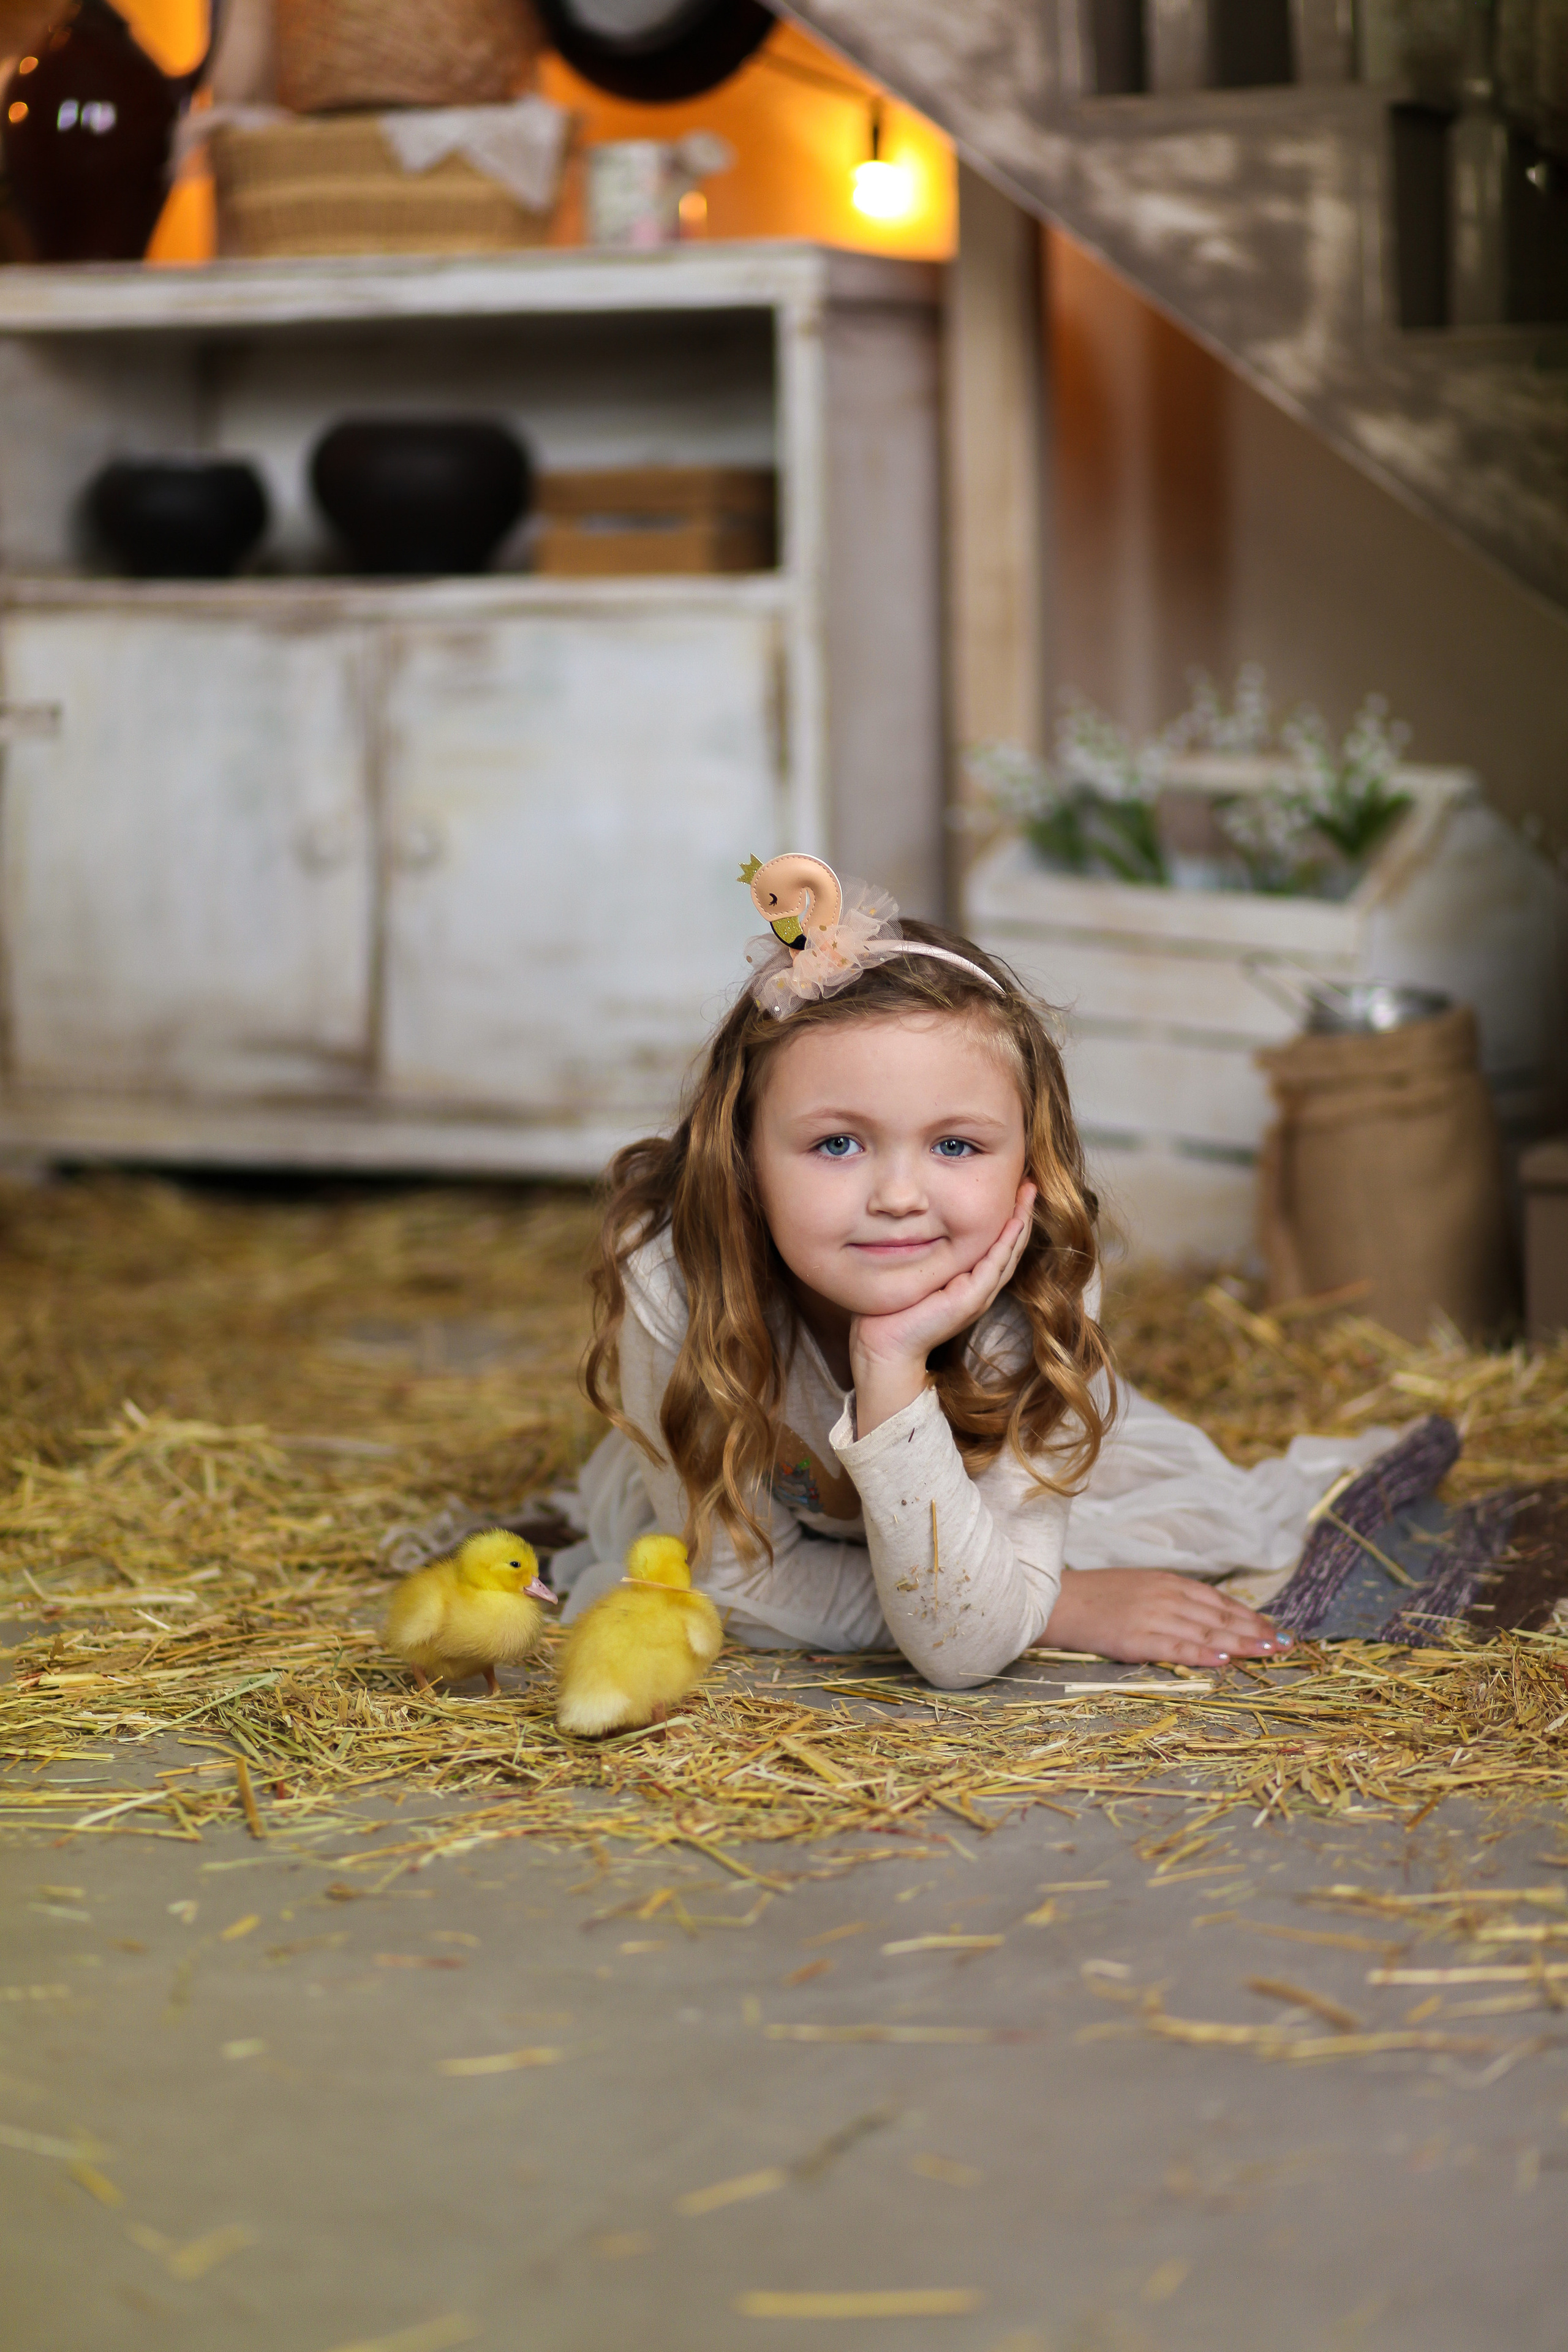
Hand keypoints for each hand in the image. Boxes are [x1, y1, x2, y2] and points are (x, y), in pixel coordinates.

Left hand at [849, 1182, 1035, 1434]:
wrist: (882, 1346)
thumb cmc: (891, 1310)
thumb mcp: (915, 1271)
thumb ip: (925, 1251)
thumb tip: (915, 1221)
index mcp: (967, 1281)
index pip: (995, 1244)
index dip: (1007, 1216)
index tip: (1012, 1186)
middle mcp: (978, 1287)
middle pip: (1009, 1245)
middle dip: (1021, 1212)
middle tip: (1030, 1182)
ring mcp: (977, 1294)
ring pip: (1008, 1252)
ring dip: (1020, 1221)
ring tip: (1028, 1193)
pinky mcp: (969, 1299)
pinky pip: (994, 1265)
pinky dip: (1006, 1242)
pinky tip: (1013, 1222)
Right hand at [1043, 1568, 1288, 1669]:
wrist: (1059, 1601)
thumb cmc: (1099, 1596)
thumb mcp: (1141, 1586)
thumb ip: (1173, 1598)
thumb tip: (1207, 1616)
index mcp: (1168, 1582)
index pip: (1219, 1600)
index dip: (1249, 1616)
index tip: (1273, 1629)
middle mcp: (1165, 1596)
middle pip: (1219, 1616)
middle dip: (1254, 1630)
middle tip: (1283, 1644)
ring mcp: (1152, 1617)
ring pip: (1205, 1632)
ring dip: (1240, 1643)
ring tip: (1266, 1652)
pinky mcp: (1137, 1639)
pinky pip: (1176, 1648)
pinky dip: (1201, 1654)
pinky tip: (1223, 1660)